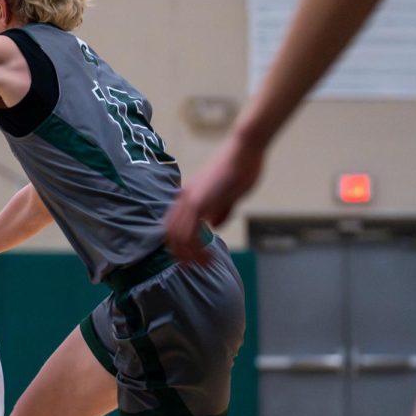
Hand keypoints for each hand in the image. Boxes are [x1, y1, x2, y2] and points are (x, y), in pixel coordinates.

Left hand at [165, 133, 264, 263]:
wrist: (245, 148)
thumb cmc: (242, 166)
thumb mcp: (229, 193)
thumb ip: (220, 209)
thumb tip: (214, 225)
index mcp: (188, 195)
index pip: (172, 225)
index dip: (177, 244)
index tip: (188, 256)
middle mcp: (184, 198)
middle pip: (170, 234)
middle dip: (180, 254)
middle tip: (193, 267)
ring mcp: (190, 200)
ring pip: (178, 238)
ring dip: (190, 256)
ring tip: (205, 265)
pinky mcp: (200, 202)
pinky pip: (190, 234)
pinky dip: (197, 250)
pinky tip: (209, 257)